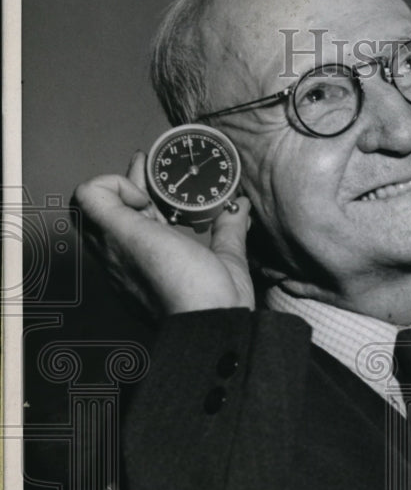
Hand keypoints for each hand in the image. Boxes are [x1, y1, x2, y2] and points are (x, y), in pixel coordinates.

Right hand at [74, 152, 254, 318]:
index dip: (137, 200)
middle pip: (104, 211)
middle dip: (124, 184)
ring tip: (145, 171)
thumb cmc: (219, 304)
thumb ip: (229, 232)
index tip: (159, 189)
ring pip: (91, 204)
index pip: (127, 224)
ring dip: (117, 183)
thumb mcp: (229, 258)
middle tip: (146, 167)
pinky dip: (110, 183)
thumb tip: (241, 209)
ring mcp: (116, 249)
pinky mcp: (118, 236)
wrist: (211, 322)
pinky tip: (140, 191)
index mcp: (146, 265)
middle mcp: (123, 259)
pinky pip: (89, 196)